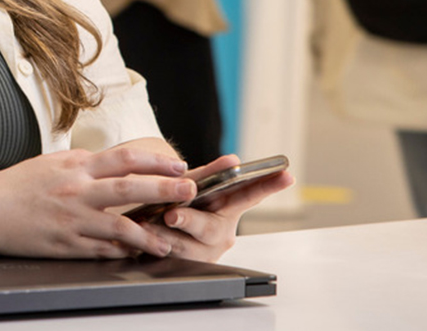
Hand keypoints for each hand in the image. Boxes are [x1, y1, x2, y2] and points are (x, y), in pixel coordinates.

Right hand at [0, 146, 194, 258]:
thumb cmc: (18, 185)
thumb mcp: (53, 162)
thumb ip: (85, 164)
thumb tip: (116, 164)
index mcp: (76, 166)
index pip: (124, 159)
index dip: (155, 161)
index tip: (178, 165)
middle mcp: (77, 191)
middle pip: (129, 189)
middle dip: (163, 190)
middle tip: (188, 192)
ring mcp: (72, 220)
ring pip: (119, 227)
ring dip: (147, 235)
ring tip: (167, 241)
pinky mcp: (65, 244)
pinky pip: (100, 250)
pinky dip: (121, 253)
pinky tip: (136, 255)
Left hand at [144, 154, 295, 261]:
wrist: (154, 221)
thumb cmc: (180, 200)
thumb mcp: (193, 185)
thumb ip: (210, 174)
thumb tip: (233, 160)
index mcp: (228, 209)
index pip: (250, 195)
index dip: (269, 186)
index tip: (286, 174)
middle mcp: (220, 233)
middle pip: (210, 229)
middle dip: (190, 221)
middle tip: (172, 214)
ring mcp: (203, 253)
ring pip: (186, 248)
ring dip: (165, 236)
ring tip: (147, 225)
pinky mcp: (184, 267)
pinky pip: (169, 259)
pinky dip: (153, 247)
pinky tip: (140, 241)